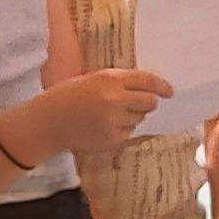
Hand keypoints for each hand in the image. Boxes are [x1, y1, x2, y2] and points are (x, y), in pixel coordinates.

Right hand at [16, 68, 169, 158]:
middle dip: (149, 102)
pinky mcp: (112, 139)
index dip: (162, 86)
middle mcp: (115, 100)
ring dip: (132, 116)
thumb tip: (149, 89)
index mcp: (110, 79)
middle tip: (139, 103)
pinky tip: (103, 126)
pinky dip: (122, 129)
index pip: (147, 81)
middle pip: (150, 102)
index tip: (170, 90)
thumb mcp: (93, 78)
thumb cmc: (69, 95)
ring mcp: (114, 122)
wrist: (49, 121)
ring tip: (110, 114)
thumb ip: (119, 82)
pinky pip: (129, 132)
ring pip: (140, 118)